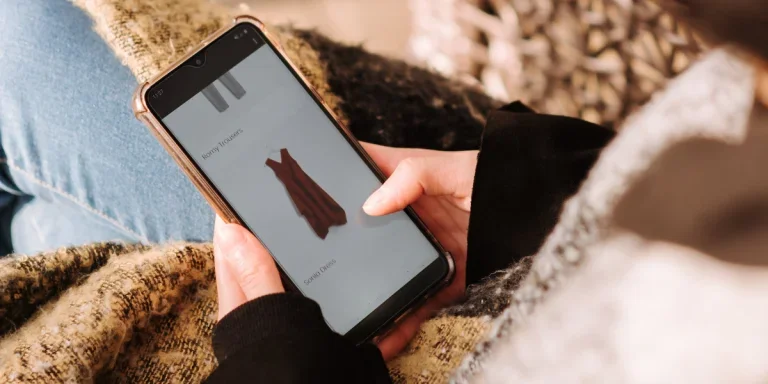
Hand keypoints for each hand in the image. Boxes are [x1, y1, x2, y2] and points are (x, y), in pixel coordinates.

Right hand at [214, 143, 477, 358]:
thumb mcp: (458, 169)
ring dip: (365, 293)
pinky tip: (382, 339)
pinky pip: (416, 303)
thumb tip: (373, 202)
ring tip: (338, 312)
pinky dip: (400, 323)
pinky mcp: (444, 277)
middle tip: (305, 267)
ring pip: (384, 273)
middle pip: (364, 231)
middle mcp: (410, 214)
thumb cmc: (501, 180)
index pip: (357, 173)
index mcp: (407, 179)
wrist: (546, 215)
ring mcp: (425, 247)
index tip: (295, 192)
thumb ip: (416, 175)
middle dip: (337, 248)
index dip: (327, 179)